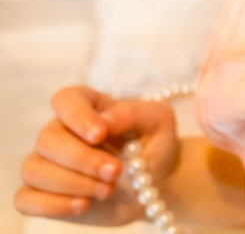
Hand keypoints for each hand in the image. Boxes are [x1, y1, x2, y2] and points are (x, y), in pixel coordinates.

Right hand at [13, 86, 179, 223]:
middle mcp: (61, 131)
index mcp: (88, 106)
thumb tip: (105, 121)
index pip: (66, 100)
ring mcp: (48, 162)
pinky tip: (83, 205)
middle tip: (116, 171)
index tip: (100, 134)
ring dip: (73, 183)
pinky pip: (26, 199)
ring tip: (108, 189)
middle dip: (83, 160)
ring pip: (35, 170)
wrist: (155, 182)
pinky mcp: (44, 193)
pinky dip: (52, 205)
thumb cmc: (153, 144)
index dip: (78, 116)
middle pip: (48, 140)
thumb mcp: (159, 121)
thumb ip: (134, 113)